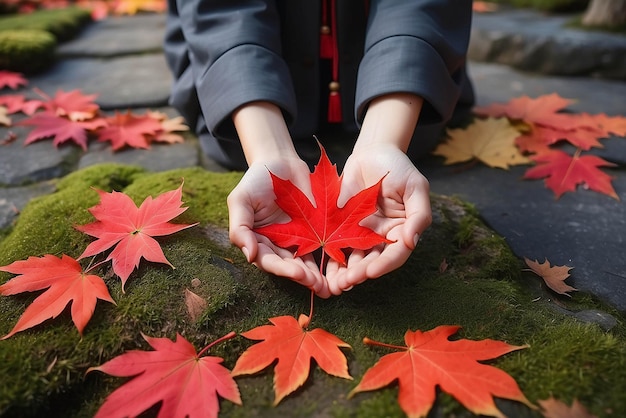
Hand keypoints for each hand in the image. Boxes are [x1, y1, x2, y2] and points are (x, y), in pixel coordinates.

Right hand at [228, 156, 330, 297]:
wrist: (280, 161)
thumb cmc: (255, 180)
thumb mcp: (240, 201)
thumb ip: (240, 228)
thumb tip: (249, 256)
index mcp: (258, 242)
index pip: (269, 261)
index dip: (282, 269)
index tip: (297, 273)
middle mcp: (278, 245)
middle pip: (290, 266)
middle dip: (303, 277)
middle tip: (318, 285)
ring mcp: (298, 239)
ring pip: (307, 262)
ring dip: (317, 275)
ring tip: (329, 285)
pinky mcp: (315, 232)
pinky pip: (323, 248)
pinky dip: (330, 260)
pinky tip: (340, 268)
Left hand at [325, 143, 431, 294]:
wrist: (372, 151)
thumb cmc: (399, 167)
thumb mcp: (416, 187)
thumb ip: (419, 215)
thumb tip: (412, 241)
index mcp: (403, 231)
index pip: (396, 254)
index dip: (384, 265)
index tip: (370, 272)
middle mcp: (383, 237)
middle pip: (373, 260)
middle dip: (360, 273)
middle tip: (346, 283)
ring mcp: (362, 233)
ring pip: (354, 258)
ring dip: (344, 272)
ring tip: (334, 283)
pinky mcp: (343, 227)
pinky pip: (337, 245)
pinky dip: (331, 258)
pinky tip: (323, 268)